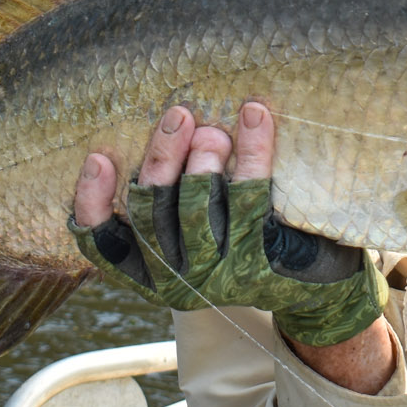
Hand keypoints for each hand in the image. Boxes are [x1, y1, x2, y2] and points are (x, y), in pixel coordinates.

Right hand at [69, 102, 384, 348]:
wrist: (313, 291)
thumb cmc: (238, 243)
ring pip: (194, 210)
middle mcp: (176, 280)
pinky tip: (254, 118)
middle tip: (178, 115)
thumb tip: (171, 122)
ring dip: (201, 162)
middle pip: (152, 214)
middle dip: (161, 159)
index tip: (97, 157)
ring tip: (213, 128)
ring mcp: (217, 274)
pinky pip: (251, 200)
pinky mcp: (260, 260)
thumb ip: (167, 193)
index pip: (104, 245)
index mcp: (147, 274)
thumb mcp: (191, 232)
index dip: (92, 202)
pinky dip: (253, 153)